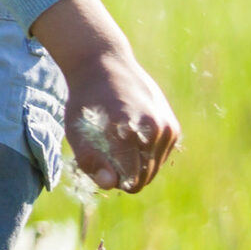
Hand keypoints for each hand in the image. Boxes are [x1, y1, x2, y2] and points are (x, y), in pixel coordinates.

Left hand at [28, 0, 181, 192]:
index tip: (99, 163)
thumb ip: (90, 162)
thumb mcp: (76, 132)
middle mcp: (153, 130)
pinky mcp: (174, 127)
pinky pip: (161, 157)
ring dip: (136, 164)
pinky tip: (130, 136)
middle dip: (125, 174)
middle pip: (144, 177)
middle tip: (107, 152)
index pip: (130, 180)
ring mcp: (167, 128)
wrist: (106, 65)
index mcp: (127, 132)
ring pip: (154, 169)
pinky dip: (146, 154)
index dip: (112, 179)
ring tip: (118, 142)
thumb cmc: (86, 102)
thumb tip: (111, 184)